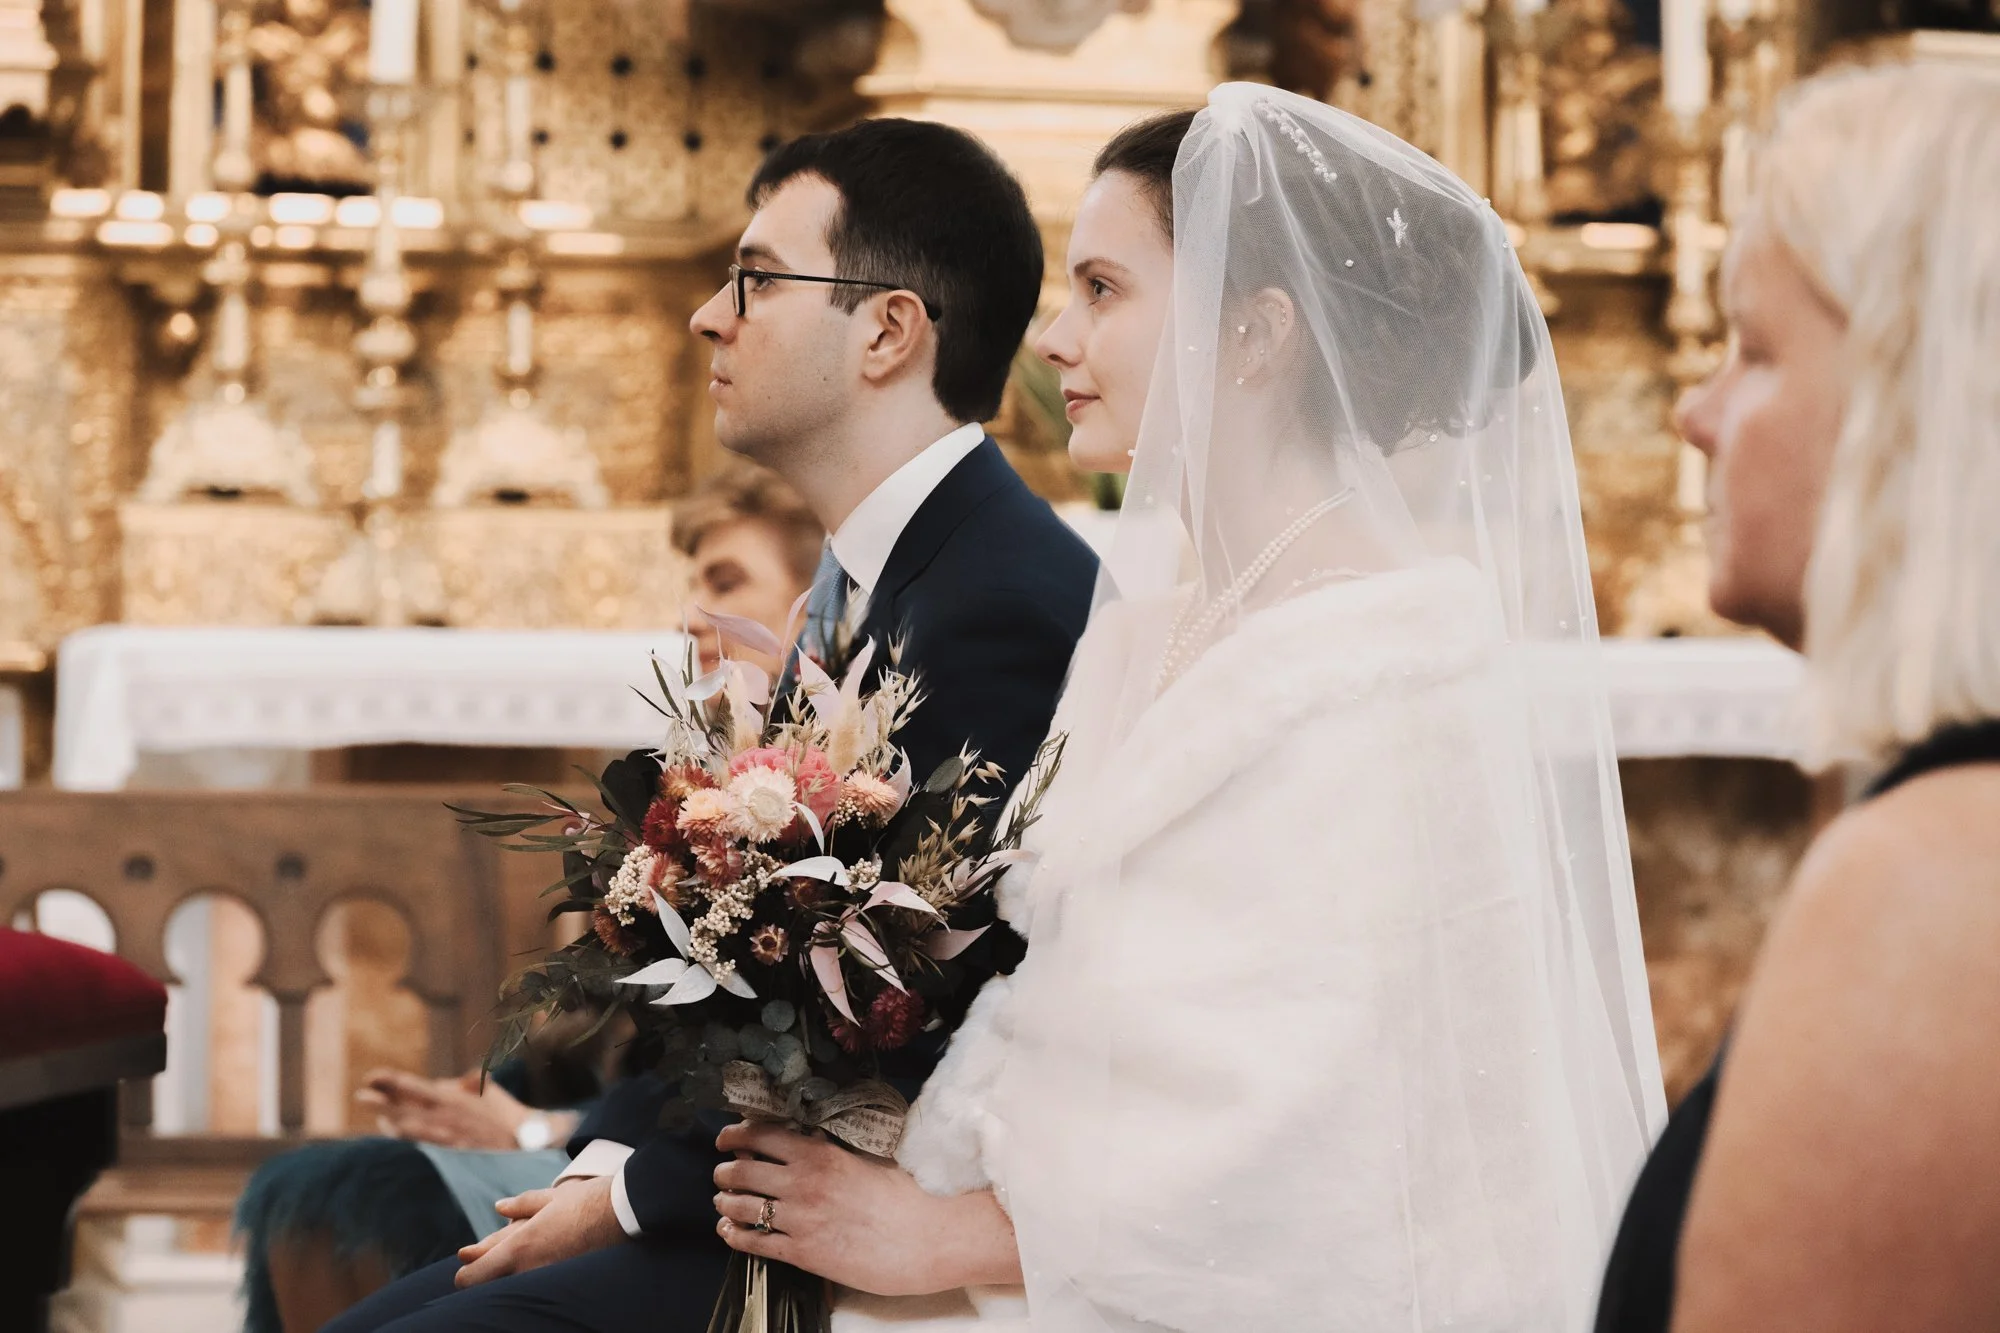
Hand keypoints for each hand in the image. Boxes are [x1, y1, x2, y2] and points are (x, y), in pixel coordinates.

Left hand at [357, 1068, 573, 1150]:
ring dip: (390, 1118)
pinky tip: (394, 1131)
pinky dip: (407, 1135)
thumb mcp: (489, 1091)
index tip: (372, 1077)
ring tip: (374, 1114)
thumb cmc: (507, 1116)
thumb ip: (466, 1083)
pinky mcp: (452, 1151)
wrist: (528, 1140)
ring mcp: (447, 1133)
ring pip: (411, 1124)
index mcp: (453, 1097)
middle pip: (407, 1105)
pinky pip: (424, 1141)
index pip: (416, 1086)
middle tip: (361, 1095)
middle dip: (383, 1099)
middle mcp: (446, 1114)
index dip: (392, 1081)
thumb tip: (446, 1082)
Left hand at [454, 1175, 627, 1288]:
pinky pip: (538, 1283)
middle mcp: (529, 1270)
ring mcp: (548, 1281)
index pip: (473, 1276)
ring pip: (514, 1286)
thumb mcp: (551, 1198)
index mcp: (519, 1247)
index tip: (467, 1262)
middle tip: (483, 1264)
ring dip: (510, 1277)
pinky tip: (540, 1267)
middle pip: (489, 1287)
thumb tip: (500, 1207)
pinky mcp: (566, 1284)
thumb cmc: (589, 1201)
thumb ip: (522, 1205)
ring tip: (518, 1261)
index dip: (465, 1272)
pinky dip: (533, 1277)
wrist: (627, 1214)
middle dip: (484, 1276)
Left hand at [712, 1122, 1021, 1296]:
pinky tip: (728, 1230)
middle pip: (742, 1169)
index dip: (736, 1135)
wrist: (930, 1236)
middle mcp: (803, 1183)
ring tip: (722, 1199)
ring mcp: (800, 1220)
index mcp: (820, 1154)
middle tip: (721, 1169)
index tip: (727, 1137)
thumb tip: (810, 1142)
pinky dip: (734, 1234)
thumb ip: (833, 1151)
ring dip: (725, 1200)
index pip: (761, 1135)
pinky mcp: (804, 1254)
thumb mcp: (867, 1158)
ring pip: (741, 1206)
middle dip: (725, 1169)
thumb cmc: (908, 1195)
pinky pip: (754, 1243)